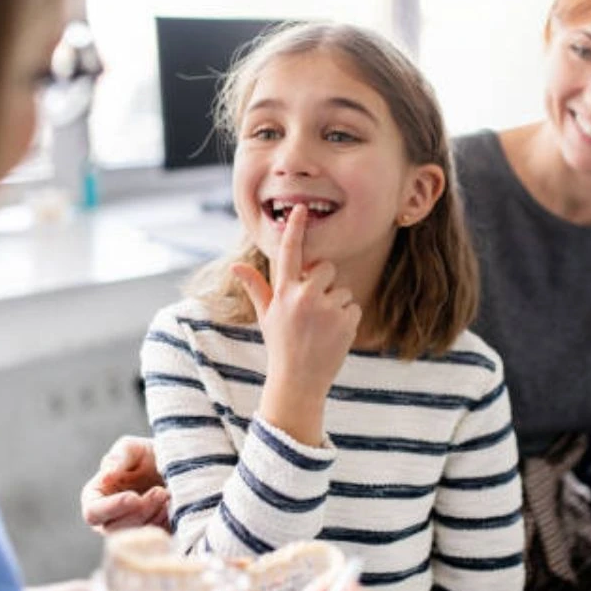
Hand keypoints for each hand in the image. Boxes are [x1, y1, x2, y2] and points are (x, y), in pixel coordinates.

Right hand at [81, 435, 168, 532]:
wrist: (178, 466)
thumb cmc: (148, 455)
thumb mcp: (133, 448)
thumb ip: (118, 457)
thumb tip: (105, 476)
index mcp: (96, 498)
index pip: (93, 513)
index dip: (112, 507)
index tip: (134, 497)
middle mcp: (108, 519)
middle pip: (114, 529)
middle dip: (139, 511)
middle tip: (160, 492)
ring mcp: (129, 530)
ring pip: (135, 535)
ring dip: (153, 516)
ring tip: (167, 494)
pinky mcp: (149, 537)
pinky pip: (153, 540)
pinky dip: (164, 523)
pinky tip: (173, 505)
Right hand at [231, 205, 360, 444]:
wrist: (299, 382)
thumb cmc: (281, 345)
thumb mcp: (266, 316)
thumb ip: (256, 287)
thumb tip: (236, 265)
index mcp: (283, 293)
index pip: (289, 253)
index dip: (295, 229)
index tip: (300, 208)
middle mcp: (304, 297)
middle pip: (326, 268)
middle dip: (324, 282)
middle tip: (313, 308)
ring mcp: (326, 309)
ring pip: (342, 290)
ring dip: (336, 305)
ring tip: (321, 328)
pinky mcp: (346, 321)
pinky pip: (354, 306)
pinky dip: (347, 319)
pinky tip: (333, 336)